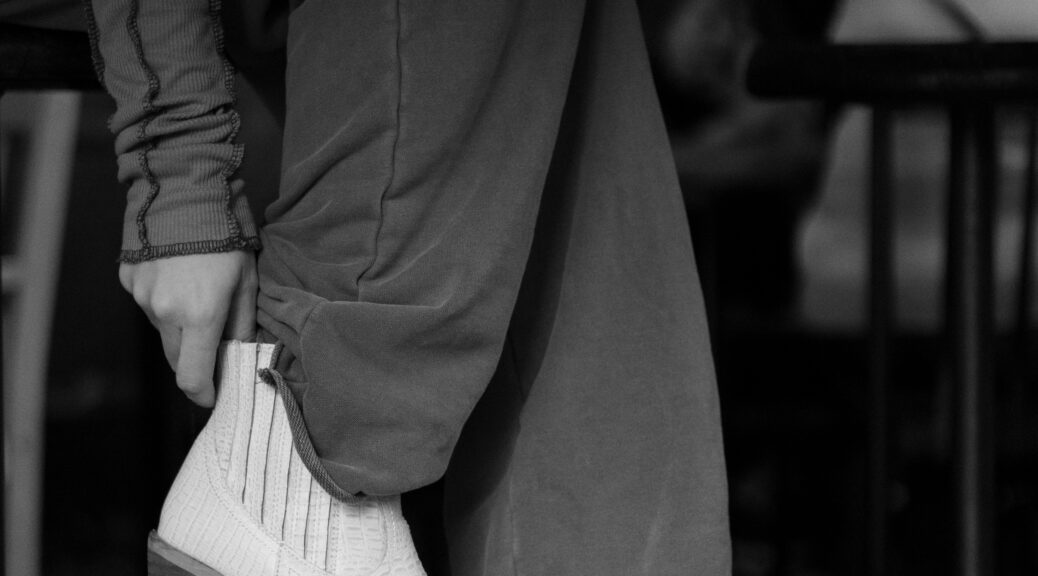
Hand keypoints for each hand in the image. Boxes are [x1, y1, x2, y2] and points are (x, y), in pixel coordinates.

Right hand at [119, 251, 257, 406]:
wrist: (183, 192)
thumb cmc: (225, 237)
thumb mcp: (247, 281)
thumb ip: (242, 323)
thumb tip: (239, 351)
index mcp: (200, 317)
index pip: (193, 377)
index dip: (203, 393)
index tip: (213, 395)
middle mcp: (165, 313)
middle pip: (176, 358)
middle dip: (195, 362)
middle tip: (214, 348)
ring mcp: (142, 296)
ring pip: (162, 330)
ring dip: (179, 328)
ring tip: (198, 298)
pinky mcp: (129, 280)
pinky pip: (147, 304)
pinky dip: (162, 302)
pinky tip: (178, 278)